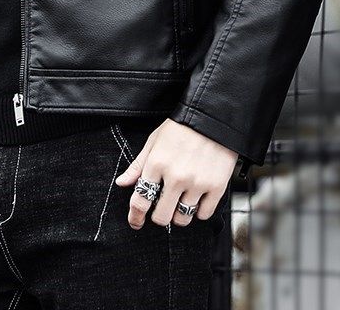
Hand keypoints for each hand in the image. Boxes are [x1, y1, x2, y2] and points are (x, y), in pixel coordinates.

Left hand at [114, 118, 237, 228]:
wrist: (212, 118)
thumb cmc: (181, 128)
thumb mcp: (154, 141)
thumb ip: (138, 165)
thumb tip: (122, 183)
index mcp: (157, 164)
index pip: (140, 200)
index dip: (135, 216)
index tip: (136, 221)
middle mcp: (176, 177)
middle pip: (162, 216)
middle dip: (158, 216)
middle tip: (161, 209)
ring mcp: (197, 183)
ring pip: (183, 218)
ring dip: (178, 215)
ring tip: (179, 202)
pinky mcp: (216, 186)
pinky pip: (204, 214)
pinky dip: (199, 212)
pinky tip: (196, 200)